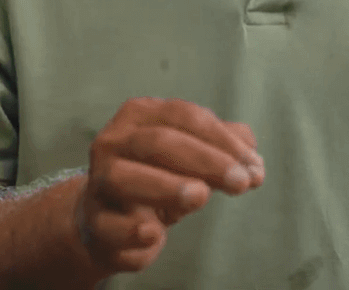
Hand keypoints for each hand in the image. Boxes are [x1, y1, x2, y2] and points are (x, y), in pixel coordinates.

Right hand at [73, 98, 265, 274]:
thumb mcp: (191, 155)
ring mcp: (100, 181)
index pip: (184, 116)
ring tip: (201, 196)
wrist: (110, 218)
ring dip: (166, 186)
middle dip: (205, 161)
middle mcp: (114, 141)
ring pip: (125, 178)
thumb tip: (253, 159)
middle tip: (241, 183)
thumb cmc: (157, 175)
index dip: (222, 139)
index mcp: (140, 114)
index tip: (253, 166)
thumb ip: (223, 148)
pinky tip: (154, 233)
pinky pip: (110, 226)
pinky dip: (132, 230)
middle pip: (159, 143)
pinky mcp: (95, 221)